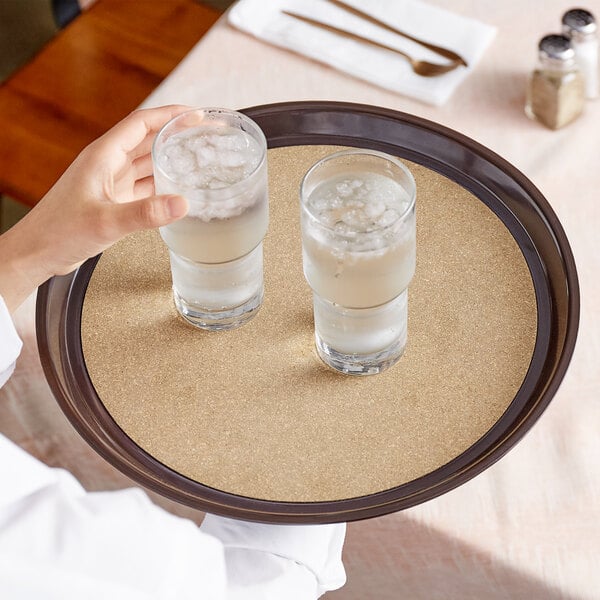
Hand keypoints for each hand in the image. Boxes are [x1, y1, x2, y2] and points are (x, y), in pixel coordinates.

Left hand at [0, 105, 189, 311]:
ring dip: (172, 157)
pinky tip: (179, 189)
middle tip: (206, 133)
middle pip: (149, 138)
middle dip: (177, 132)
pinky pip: (145, 185)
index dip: (171, 115)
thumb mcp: (105, 222)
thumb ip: (145, 213)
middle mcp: (108, 164)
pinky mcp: (114, 200)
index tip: (197, 114)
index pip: (142, 123)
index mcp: (103, 156)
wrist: (38, 252)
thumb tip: (182, 203)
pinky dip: (164, 183)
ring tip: (199, 156)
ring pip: (148, 162)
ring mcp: (111, 182)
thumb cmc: (59, 231)